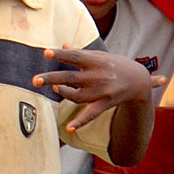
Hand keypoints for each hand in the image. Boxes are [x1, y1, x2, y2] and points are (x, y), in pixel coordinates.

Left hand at [36, 47, 166, 129]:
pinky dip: (80, 122)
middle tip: (34, 80)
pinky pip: (90, 114)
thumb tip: (62, 45)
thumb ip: (80, 53)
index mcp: (94, 60)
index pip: (74, 56)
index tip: (46, 53)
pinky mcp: (105, 103)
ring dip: (62, 93)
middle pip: (70, 77)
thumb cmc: (115, 64)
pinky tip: (69, 128)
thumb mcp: (99, 56)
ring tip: (54, 89)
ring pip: (76, 96)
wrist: (138, 80)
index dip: (60, 54)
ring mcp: (101, 91)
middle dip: (52, 79)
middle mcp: (96, 75)